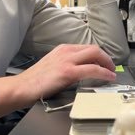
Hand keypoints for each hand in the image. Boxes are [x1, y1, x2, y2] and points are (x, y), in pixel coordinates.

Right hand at [0, 44, 116, 119]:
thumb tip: (82, 71)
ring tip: (111, 72)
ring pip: (95, 54)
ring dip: (107, 63)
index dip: (99, 55)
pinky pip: (93, 69)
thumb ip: (67, 64)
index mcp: (62, 49)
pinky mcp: (68, 71)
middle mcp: (66, 51)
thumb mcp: (54, 66)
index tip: (104, 62)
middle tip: (111, 67)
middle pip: (94, 48)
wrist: (22, 87)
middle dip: (106, 57)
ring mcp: (67, 60)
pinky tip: (109, 77)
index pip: (86, 48)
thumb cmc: (35, 80)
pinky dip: (104, 72)